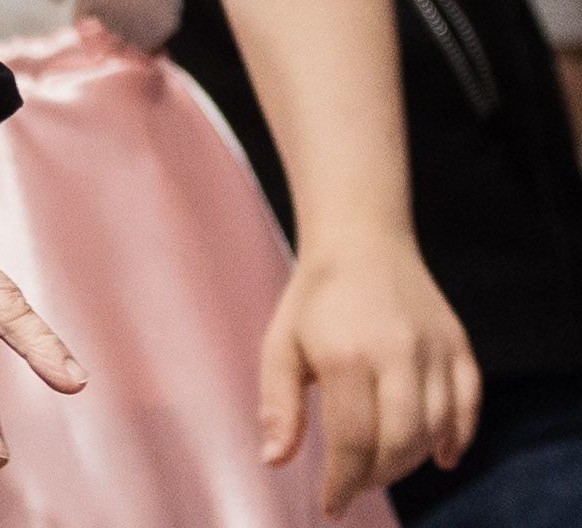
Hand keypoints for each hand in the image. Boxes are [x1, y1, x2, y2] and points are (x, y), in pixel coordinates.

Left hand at [262, 233, 477, 514]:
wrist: (362, 242)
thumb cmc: (313, 300)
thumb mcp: (280, 345)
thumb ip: (278, 405)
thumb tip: (275, 461)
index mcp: (345, 355)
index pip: (354, 441)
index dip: (344, 482)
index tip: (331, 504)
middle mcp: (397, 353)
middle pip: (399, 442)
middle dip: (375, 475)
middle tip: (355, 481)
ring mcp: (434, 350)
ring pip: (434, 429)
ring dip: (409, 460)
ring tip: (381, 465)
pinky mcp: (459, 346)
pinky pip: (468, 406)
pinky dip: (457, 438)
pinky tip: (438, 456)